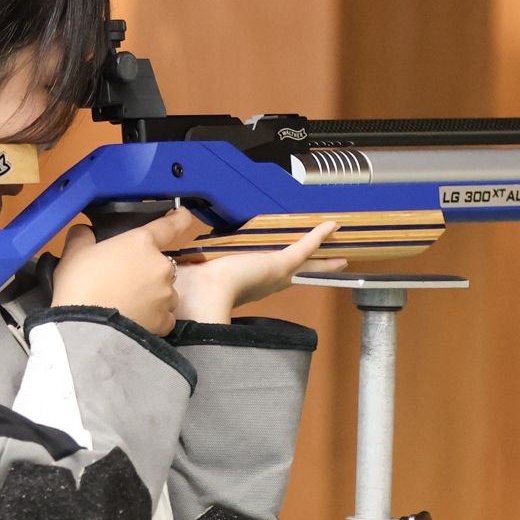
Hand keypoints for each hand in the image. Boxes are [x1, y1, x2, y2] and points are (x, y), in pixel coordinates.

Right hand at [52, 207, 206, 335]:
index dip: (179, 219)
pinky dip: (154, 317)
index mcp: (141, 243)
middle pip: (160, 264)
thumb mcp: (74, 254)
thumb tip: (85, 231)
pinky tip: (136, 320)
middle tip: (122, 282)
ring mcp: (166, 294)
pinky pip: (164, 316)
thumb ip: (83, 236)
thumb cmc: (78, 286)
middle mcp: (160, 266)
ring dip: (152, 295)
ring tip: (127, 304)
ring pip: (165, 291)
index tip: (184, 215)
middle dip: (147, 271)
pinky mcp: (165, 320)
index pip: (169, 225)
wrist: (84, 329)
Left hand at [172, 222, 339, 324]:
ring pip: (306, 265)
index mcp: (242, 286)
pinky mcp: (280, 265)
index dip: (281, 272)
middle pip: (296, 274)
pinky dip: (317, 235)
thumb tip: (177, 257)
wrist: (200, 295)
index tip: (289, 268)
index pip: (266, 277)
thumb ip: (189, 263)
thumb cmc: (190, 290)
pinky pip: (303, 248)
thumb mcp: (191, 270)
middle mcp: (262, 283)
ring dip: (323, 258)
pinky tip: (331, 225)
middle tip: (332, 264)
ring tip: (342, 255)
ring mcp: (274, 275)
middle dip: (313, 269)